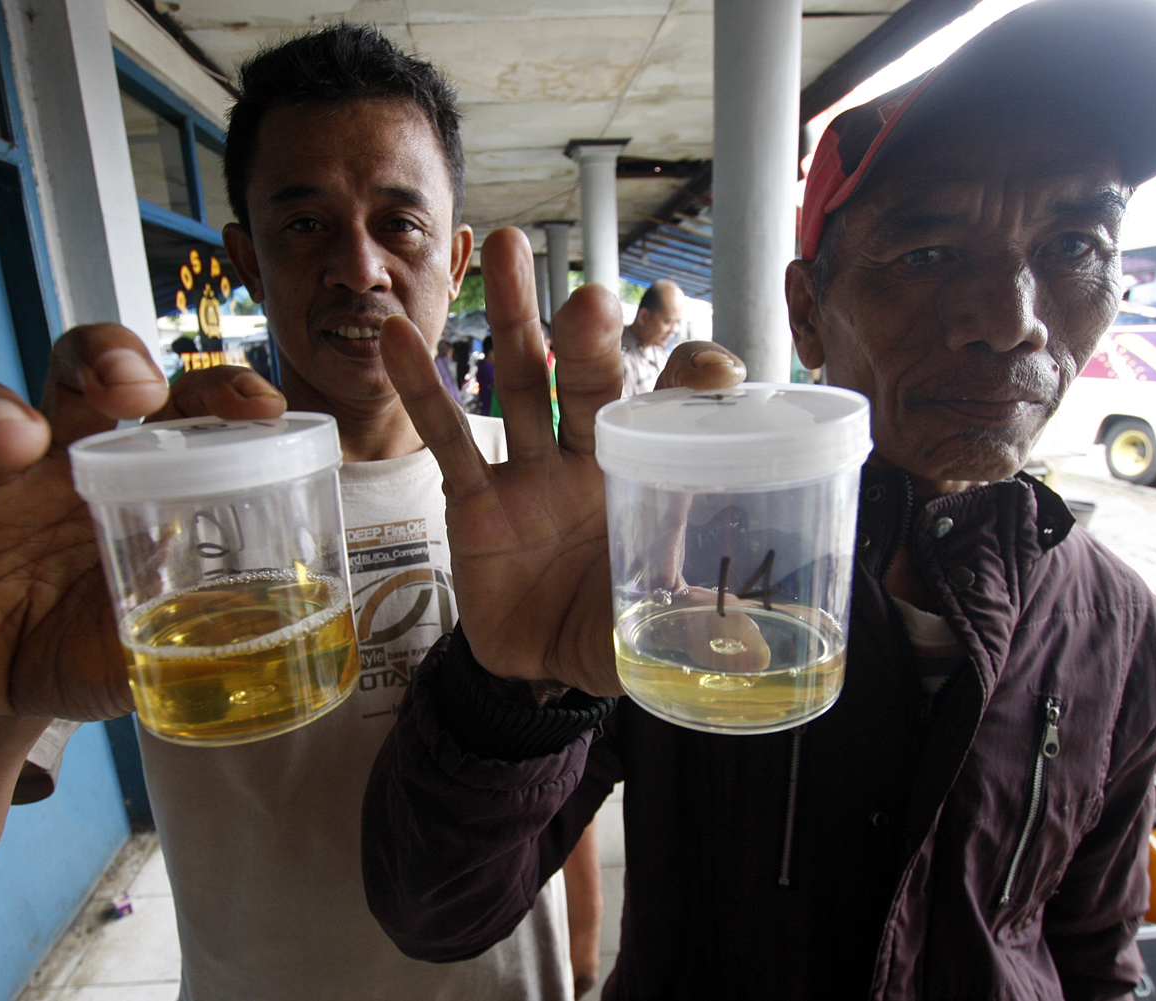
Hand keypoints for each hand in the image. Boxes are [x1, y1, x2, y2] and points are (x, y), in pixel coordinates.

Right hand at [0, 324, 283, 721]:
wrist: (5, 702)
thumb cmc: (91, 641)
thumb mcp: (151, 644)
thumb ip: (195, 638)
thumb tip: (257, 655)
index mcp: (133, 473)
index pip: (179, 411)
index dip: (217, 396)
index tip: (257, 407)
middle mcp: (57, 460)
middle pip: (76, 378)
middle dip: (104, 365)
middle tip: (128, 387)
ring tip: (4, 437)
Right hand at [380, 228, 744, 695]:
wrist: (539, 665)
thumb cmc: (608, 631)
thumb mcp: (654, 627)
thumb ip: (692, 628)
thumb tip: (756, 657)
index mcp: (646, 481)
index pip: (674, 416)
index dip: (690, 385)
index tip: (711, 364)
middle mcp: (590, 462)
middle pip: (590, 384)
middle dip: (589, 339)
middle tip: (593, 299)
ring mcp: (530, 474)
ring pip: (522, 385)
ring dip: (516, 319)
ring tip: (506, 246)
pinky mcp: (474, 499)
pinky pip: (448, 438)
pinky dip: (424, 387)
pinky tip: (399, 335)